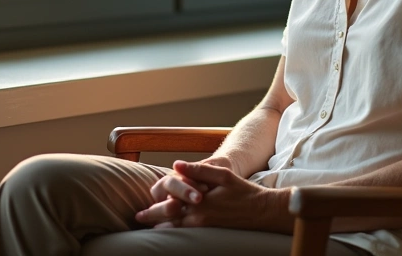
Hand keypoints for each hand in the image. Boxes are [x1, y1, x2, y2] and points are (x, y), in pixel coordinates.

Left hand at [143, 160, 291, 233]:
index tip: (141, 210)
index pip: (169, 206)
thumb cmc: (244, 191)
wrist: (263, 212)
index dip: (154, 208)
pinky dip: (176, 232)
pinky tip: (172, 230)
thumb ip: (198, 170)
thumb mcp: (222, 175)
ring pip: (177, 230)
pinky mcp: (211, 233)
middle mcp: (199, 219)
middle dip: (153, 220)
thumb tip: (176, 165)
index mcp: (199, 204)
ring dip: (162, 228)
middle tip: (139, 220)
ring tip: (150, 228)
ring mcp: (205, 228)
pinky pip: (188, 235)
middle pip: (169, 221)